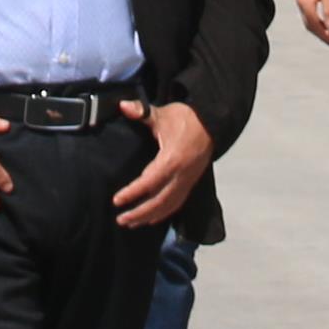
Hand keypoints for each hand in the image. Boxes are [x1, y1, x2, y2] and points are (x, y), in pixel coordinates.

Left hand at [111, 97, 217, 230]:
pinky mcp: (191, 183)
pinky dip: (164, 214)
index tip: (117, 201)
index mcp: (172, 159)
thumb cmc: (185, 118)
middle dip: (139, 212)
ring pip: (169, 206)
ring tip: (131, 223)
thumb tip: (122, 106)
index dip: (133, 193)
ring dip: (149, 217)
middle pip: (159, 201)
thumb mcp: (163, 114)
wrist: (211, 123)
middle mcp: (182, 175)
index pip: (150, 182)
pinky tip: (151, 220)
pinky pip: (177, 203)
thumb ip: (142, 112)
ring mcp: (188, 181)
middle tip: (120, 219)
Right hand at [296, 0, 328, 45]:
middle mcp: (301, 4)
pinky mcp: (304, 0)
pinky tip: (325, 26)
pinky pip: (309, 16)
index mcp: (305, 2)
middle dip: (321, 34)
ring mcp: (301, 2)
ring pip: (309, 21)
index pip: (314, 23)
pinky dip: (317, 23)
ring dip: (319, 30)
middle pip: (310, 25)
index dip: (323, 33)